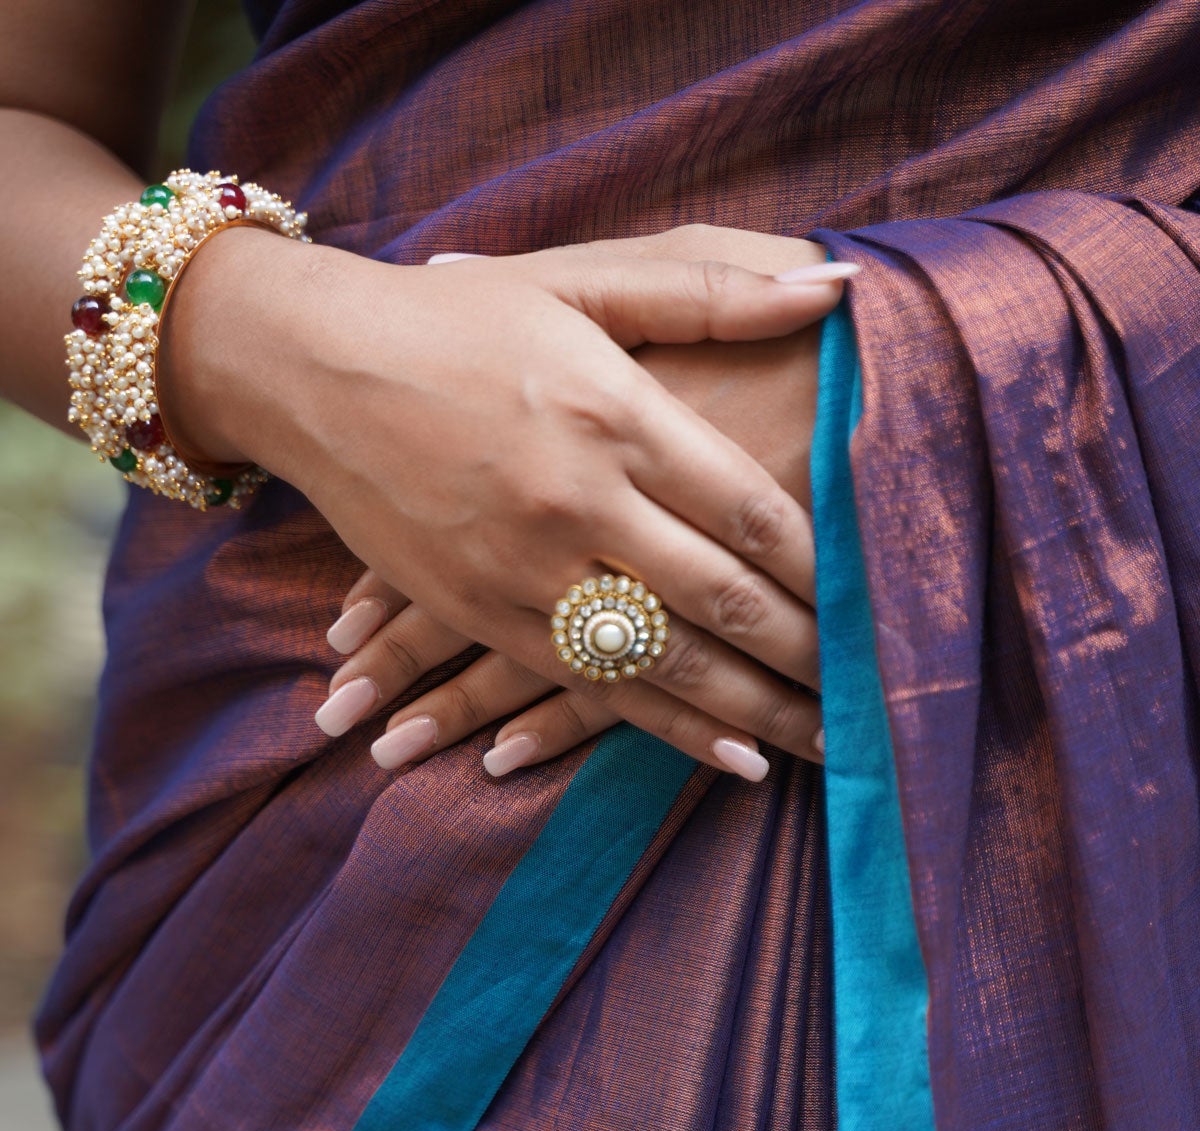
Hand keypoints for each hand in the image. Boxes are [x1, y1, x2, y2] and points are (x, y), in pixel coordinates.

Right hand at [159, 228, 847, 773]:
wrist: (312, 367)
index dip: (825, 564)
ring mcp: (523, 568)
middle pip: (719, 597)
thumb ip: (712, 288)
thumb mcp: (583, 279)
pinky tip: (733, 759)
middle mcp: (576, 498)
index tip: (882, 601)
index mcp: (615, 411)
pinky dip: (668, 731)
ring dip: (755, 711)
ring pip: (664, 662)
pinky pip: (591, 690)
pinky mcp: (481, 614)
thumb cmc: (460, 317)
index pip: (750, 507)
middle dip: (808, 653)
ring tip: (829, 747)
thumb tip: (841, 284)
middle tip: (879, 695)